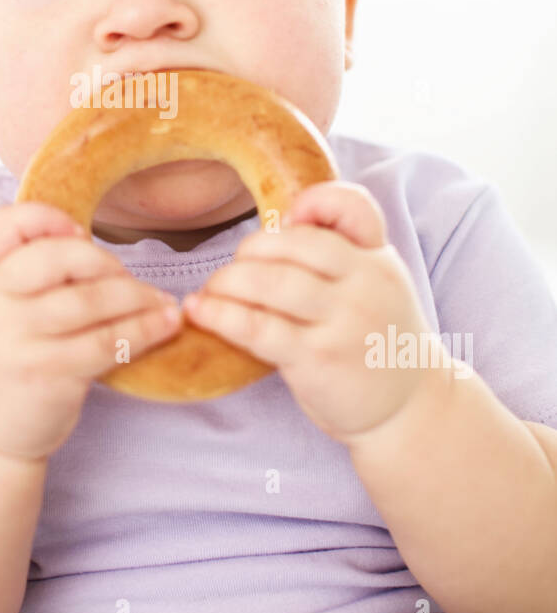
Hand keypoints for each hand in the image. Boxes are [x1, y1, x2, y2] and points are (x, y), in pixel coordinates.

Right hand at [0, 201, 181, 462]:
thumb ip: (15, 270)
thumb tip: (79, 237)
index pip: (6, 225)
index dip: (47, 219)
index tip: (79, 233)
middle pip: (58, 257)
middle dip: (105, 262)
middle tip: (128, 278)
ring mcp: (18, 339)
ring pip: (91, 300)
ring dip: (138, 297)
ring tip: (162, 303)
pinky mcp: (47, 374)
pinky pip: (107, 342)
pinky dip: (144, 330)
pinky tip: (165, 326)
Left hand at [182, 181, 439, 446]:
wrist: (411, 410)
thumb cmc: (378, 341)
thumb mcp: (378, 286)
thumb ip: (344, 251)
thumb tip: (284, 219)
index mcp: (378, 259)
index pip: (352, 206)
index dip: (314, 202)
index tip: (286, 220)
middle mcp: (365, 284)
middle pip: (294, 244)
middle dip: (251, 250)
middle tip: (233, 269)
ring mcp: (343, 321)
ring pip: (271, 281)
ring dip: (228, 281)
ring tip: (211, 290)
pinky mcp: (317, 358)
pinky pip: (258, 327)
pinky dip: (221, 315)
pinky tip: (200, 310)